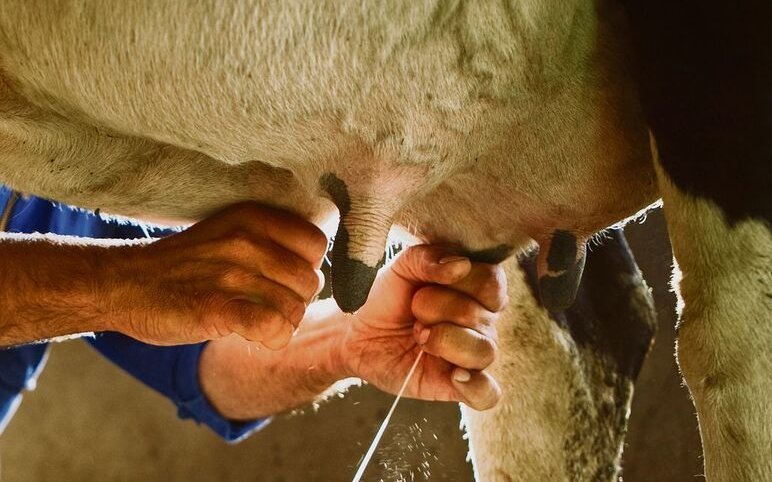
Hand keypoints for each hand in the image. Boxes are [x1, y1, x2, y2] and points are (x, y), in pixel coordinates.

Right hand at [103, 202, 326, 346]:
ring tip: (256, 321)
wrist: (123, 283)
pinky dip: (272, 338)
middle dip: (296, 301)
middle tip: (267, 307)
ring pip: (294, 308)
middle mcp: (246, 241)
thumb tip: (317, 267)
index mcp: (253, 217)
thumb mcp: (229, 232)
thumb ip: (272, 241)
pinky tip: (255, 336)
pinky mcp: (217, 308)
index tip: (284, 280)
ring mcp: (231, 274)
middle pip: (310, 281)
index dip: (307, 267)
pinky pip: (273, 327)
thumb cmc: (183, 265)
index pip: (316, 244)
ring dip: (283, 324)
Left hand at [339, 245, 506, 409]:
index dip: (460, 282)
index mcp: (476, 289)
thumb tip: (461, 265)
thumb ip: (429, 257)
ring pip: (485, 352)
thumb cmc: (387, 297)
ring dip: (444, 341)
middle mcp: (483, 322)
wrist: (358, 333)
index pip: (491, 282)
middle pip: (479, 315)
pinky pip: (488, 394)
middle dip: (435, 310)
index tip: (426, 284)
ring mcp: (473, 355)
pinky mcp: (459, 386)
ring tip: (420, 338)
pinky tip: (454, 376)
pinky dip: (476, 386)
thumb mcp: (402, 267)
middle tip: (414, 313)